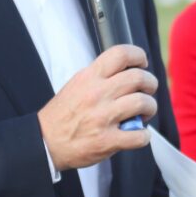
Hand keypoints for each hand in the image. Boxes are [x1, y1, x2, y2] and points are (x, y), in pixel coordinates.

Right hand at [37, 45, 157, 170]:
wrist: (45, 142)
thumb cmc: (61, 115)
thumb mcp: (76, 84)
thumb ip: (100, 76)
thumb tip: (126, 71)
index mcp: (90, 78)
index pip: (121, 54)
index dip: (138, 55)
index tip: (142, 63)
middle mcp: (97, 94)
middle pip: (139, 77)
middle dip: (150, 83)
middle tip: (148, 89)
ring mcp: (103, 118)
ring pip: (143, 103)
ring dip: (150, 107)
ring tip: (145, 112)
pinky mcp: (107, 141)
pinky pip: (139, 135)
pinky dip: (144, 135)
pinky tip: (138, 134)